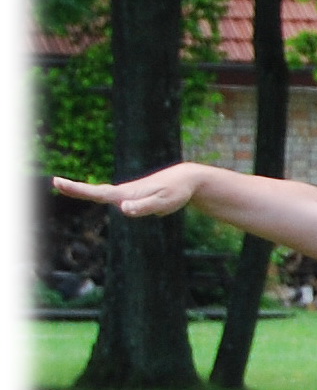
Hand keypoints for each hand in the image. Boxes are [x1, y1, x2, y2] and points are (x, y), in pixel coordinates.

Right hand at [53, 165, 204, 218]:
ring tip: (65, 185)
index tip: (57, 181)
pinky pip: (118, 199)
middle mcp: (125, 193)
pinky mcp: (135, 197)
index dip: (77, 189)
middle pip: (96, 192)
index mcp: (127, 194)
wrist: (187, 181)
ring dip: (84, 191)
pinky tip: (103, 196)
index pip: (98, 193)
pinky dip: (101, 195)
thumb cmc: (176, 192)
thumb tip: (122, 208)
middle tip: (55, 182)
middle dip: (76, 189)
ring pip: (106, 195)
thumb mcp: (162, 203)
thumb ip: (143, 207)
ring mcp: (129, 194)